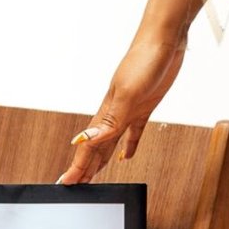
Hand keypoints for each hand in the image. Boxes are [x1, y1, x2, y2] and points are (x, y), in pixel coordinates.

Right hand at [59, 28, 187, 183]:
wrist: (164, 42)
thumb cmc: (144, 61)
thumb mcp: (127, 95)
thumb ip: (107, 121)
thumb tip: (82, 140)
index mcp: (107, 112)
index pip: (87, 148)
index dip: (76, 167)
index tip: (64, 183)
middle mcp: (114, 114)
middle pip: (95, 148)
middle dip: (84, 168)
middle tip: (74, 186)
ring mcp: (129, 110)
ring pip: (110, 143)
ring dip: (100, 160)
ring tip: (93, 176)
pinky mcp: (145, 107)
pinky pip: (133, 133)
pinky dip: (128, 147)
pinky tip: (126, 156)